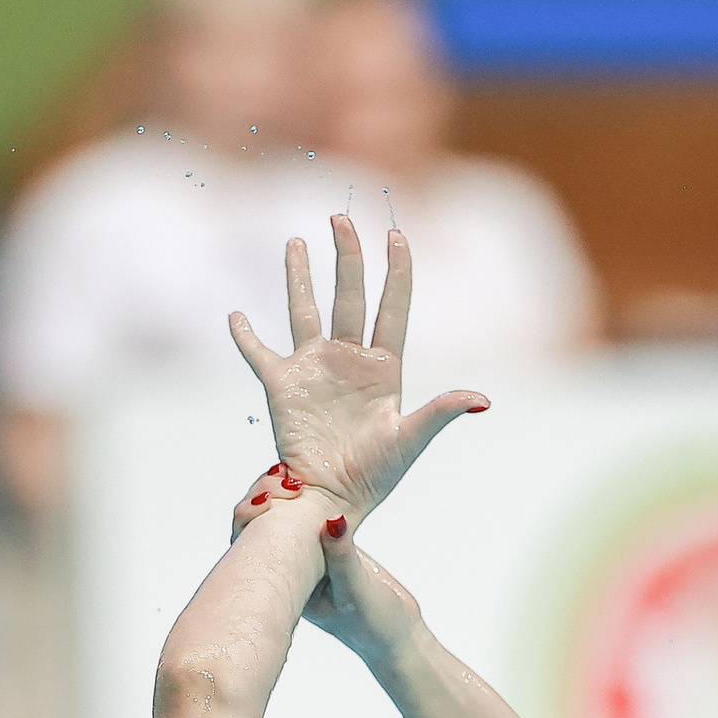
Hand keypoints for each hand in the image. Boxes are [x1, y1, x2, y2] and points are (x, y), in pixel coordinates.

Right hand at [228, 216, 488, 526]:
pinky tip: (236, 314)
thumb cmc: (376, 475)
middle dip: (347, 256)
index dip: (396, 271)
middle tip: (340, 217)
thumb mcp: (411, 440)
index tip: (397, 234)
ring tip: (295, 241)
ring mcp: (313, 369)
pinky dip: (246, 336)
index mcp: (384, 367)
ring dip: (299, 276)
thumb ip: (441, 413)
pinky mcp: (281, 386)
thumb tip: (482, 399)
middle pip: (348, 296)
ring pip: (305, 310)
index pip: (392, 307)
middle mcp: (348, 359)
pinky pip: (259, 354)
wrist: (332, 499)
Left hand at [229, 465, 422, 658]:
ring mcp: (312, 563)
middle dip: (271, 503)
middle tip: (283, 480)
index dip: (259, 518)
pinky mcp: (331, 553)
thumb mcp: (357, 589)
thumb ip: (343, 555)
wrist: (397, 636)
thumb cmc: (374, 624)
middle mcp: (295, 573)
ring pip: (291, 524)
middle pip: (269, 531)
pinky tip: (312, 487)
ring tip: (294, 480)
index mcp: (289, 587)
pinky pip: (314, 524)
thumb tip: (332, 519)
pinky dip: (313, 506)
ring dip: (292, 502)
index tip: (270, 493)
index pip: (260, 548)